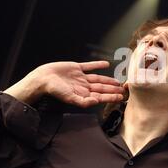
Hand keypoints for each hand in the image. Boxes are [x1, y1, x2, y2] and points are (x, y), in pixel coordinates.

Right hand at [4, 61, 123, 107]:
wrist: (43, 78)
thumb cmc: (54, 90)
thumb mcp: (70, 98)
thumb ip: (83, 102)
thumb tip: (96, 103)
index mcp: (83, 94)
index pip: (100, 96)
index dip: (111, 97)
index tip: (121, 98)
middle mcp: (83, 86)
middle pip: (102, 88)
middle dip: (112, 90)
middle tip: (124, 90)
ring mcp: (80, 77)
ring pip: (98, 79)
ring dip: (108, 80)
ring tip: (118, 82)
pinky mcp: (76, 68)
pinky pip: (89, 66)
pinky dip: (98, 65)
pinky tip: (107, 64)